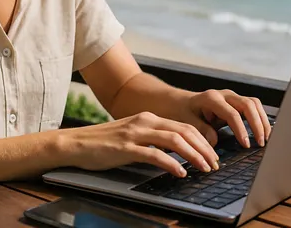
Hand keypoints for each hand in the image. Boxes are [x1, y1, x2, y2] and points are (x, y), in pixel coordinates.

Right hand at [62, 111, 220, 176]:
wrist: (75, 143)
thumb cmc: (103, 143)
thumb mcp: (132, 136)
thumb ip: (152, 140)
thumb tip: (176, 153)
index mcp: (148, 117)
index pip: (184, 126)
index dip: (203, 140)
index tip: (213, 155)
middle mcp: (144, 121)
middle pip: (184, 130)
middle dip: (204, 147)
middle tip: (215, 164)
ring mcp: (135, 133)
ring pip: (174, 140)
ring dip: (194, 155)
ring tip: (205, 168)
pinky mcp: (126, 148)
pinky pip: (154, 154)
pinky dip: (171, 163)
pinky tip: (181, 172)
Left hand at [176, 89, 271, 147]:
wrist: (178, 102)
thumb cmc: (181, 112)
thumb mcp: (186, 122)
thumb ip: (200, 130)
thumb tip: (214, 142)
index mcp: (211, 99)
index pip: (232, 114)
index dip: (241, 130)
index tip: (246, 145)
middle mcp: (224, 95)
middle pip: (248, 105)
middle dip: (257, 124)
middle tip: (260, 143)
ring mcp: (231, 97)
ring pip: (254, 104)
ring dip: (262, 120)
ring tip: (265, 139)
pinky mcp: (235, 102)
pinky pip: (253, 107)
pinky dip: (260, 118)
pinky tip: (262, 132)